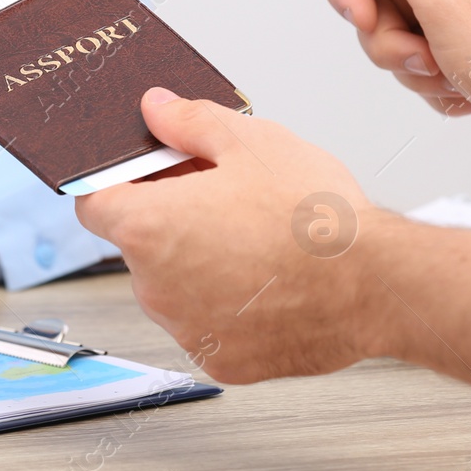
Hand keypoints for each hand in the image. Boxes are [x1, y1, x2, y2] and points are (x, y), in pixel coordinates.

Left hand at [75, 88, 396, 383]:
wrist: (376, 283)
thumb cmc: (316, 216)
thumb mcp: (250, 141)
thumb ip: (188, 122)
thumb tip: (156, 108)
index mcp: (149, 227)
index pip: (94, 203)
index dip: (119, 183)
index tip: (150, 175)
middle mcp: (155, 288)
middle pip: (138, 245)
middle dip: (171, 220)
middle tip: (224, 198)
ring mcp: (187, 330)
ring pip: (174, 288)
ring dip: (198, 265)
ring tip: (257, 240)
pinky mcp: (222, 362)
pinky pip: (208, 325)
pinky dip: (228, 306)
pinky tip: (270, 281)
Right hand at [324, 0, 470, 170]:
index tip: (363, 20)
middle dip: (390, 39)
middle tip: (425, 56)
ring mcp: (457, 12)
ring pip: (392, 38)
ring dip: (414, 68)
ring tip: (453, 76)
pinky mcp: (461, 51)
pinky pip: (415, 67)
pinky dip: (433, 86)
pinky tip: (465, 90)